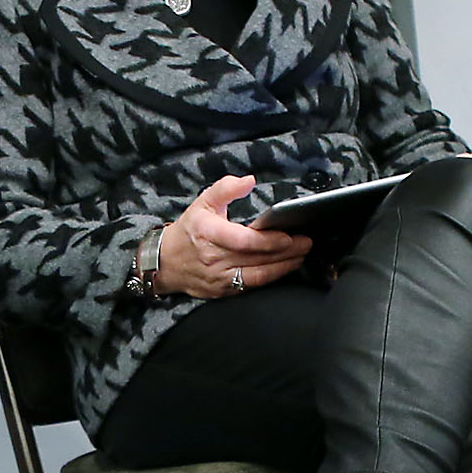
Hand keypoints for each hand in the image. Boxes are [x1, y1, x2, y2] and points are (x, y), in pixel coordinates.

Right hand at [158, 174, 310, 297]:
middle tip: (306, 243)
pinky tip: (284, 268)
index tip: (288, 236)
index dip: (268, 241)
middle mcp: (213, 258)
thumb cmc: (188, 231)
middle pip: (256, 258)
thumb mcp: (203, 202)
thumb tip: (249, 180)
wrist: (165, 262)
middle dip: (286, 252)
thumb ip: (226, 188)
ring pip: (257, 276)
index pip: (243, 240)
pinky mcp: (222, 291)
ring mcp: (218, 278)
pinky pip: (251, 286)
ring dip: (283, 267)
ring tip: (301, 256)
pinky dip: (271, 277)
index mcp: (208, 233)